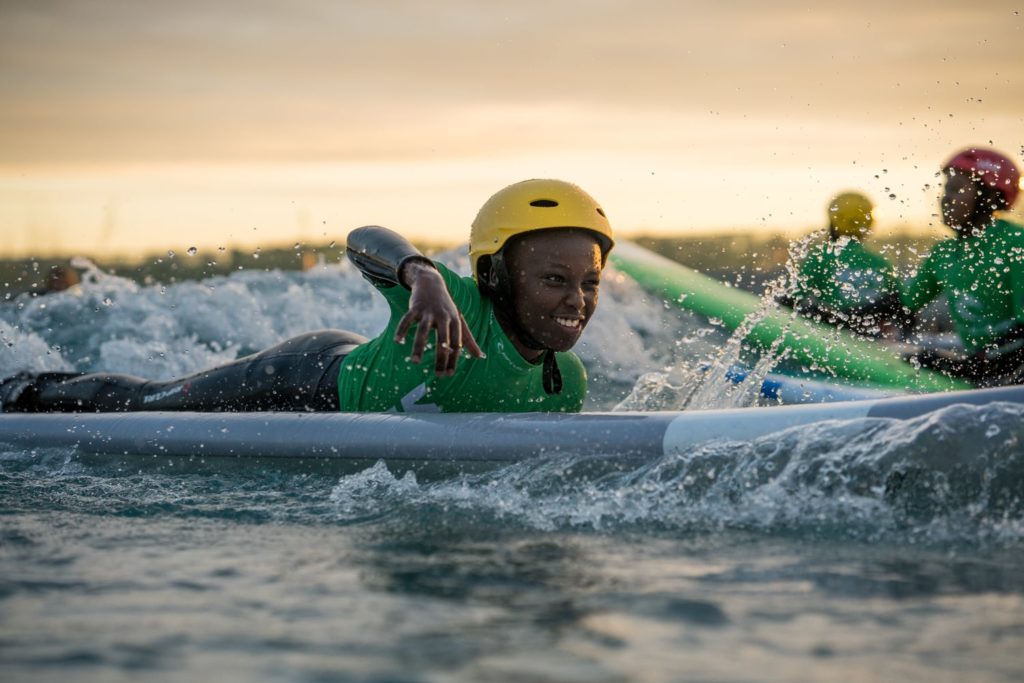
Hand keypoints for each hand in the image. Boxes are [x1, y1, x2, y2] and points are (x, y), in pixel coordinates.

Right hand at [394, 260, 484, 375]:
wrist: (432, 282)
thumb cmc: (446, 307)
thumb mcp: (459, 320)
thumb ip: (468, 340)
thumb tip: (481, 357)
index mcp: (455, 321)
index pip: (456, 343)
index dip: (454, 359)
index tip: (449, 374)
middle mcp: (443, 316)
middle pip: (443, 340)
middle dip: (441, 358)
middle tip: (439, 375)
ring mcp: (428, 311)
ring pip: (423, 331)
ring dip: (419, 347)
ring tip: (415, 362)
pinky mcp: (415, 307)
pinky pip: (407, 320)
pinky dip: (402, 330)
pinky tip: (397, 341)